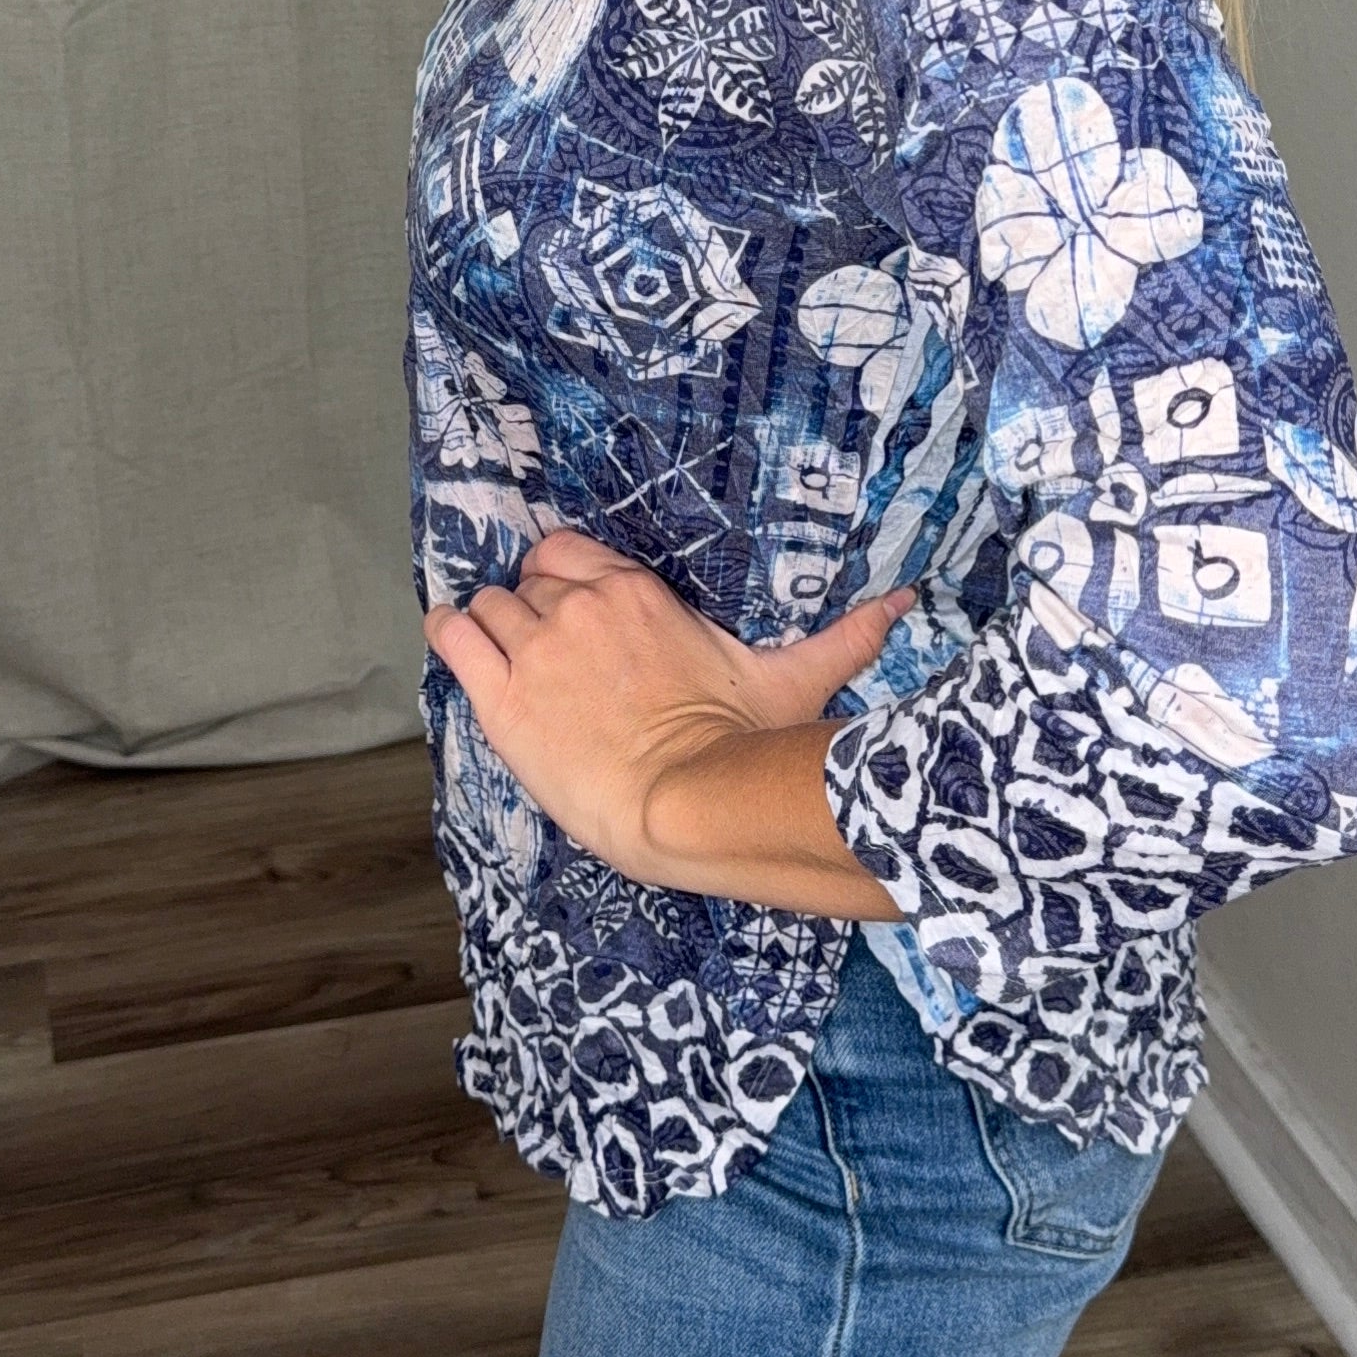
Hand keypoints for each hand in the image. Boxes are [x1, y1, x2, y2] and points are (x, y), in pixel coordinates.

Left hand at [424, 530, 909, 887]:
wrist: (689, 805)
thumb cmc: (741, 744)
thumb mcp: (791, 680)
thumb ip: (845, 637)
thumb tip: (906, 603)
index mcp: (636, 594)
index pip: (567, 552)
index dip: (561, 577)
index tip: (571, 610)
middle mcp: (580, 607)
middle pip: (526, 581)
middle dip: (530, 610)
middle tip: (548, 654)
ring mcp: (537, 647)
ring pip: (488, 607)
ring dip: (491, 628)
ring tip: (503, 661)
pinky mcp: (502, 696)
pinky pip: (454, 638)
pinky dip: (450, 635)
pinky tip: (458, 645)